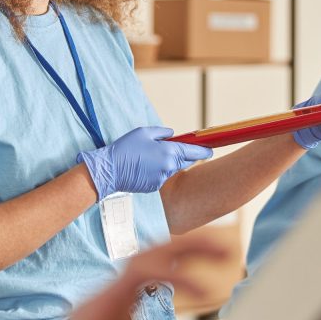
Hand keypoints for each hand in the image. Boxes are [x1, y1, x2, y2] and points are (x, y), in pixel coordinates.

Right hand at [78, 127, 212, 199]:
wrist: (109, 170)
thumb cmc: (126, 148)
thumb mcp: (144, 132)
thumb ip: (163, 133)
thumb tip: (173, 135)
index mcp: (169, 152)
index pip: (194, 152)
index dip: (204, 150)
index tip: (210, 149)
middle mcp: (169, 167)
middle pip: (185, 162)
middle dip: (184, 156)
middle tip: (175, 149)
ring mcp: (162, 179)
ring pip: (172, 169)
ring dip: (168, 163)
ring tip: (150, 156)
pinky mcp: (154, 187)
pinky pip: (161, 177)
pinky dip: (157, 171)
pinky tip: (144, 166)